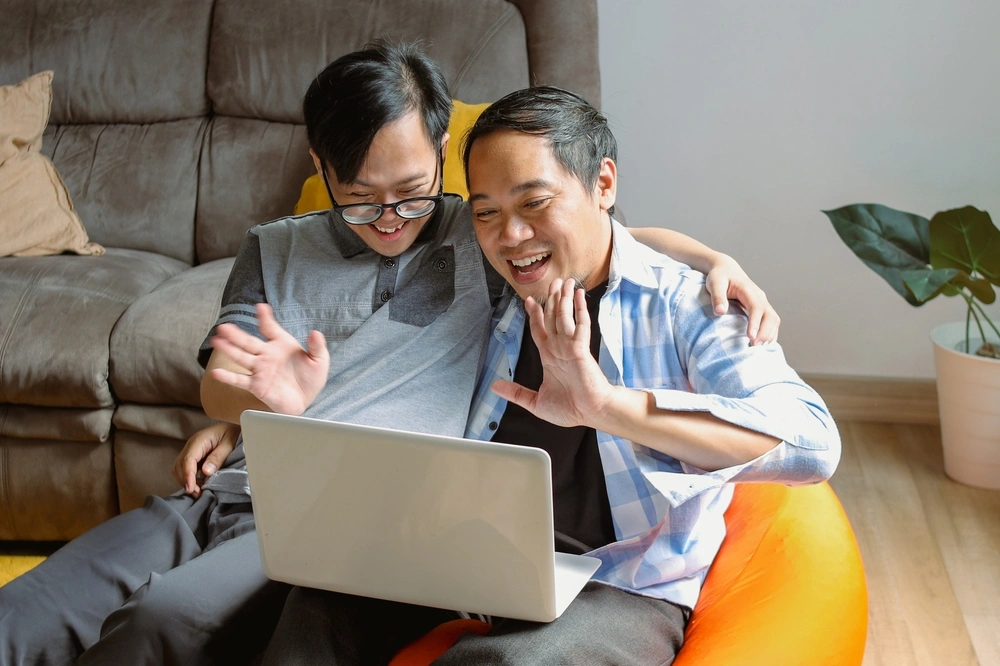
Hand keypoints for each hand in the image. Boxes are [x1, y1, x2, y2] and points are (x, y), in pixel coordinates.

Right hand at [172, 422, 240, 497]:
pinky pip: (186, 469)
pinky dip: (189, 478)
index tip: (191, 489)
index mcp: (199, 440)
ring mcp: (191, 450)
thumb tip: (205, 472)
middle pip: (179, 466)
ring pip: (179, 469)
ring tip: (199, 491)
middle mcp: (191, 445)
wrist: (235, 425)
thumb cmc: (234, 433)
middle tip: (198, 494)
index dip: (187, 476)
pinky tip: (200, 484)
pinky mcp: (194, 456)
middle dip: (185, 481)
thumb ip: (218, 457)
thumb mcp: (230, 443)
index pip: (187, 460)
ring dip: (186, 481)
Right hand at [209, 303, 329, 414]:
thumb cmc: (311, 378)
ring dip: (229, 349)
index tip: (260, 307)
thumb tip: (315, 332)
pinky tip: (216, 372)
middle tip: (224, 326)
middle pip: (248, 341)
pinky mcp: (257, 385)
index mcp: (281, 344)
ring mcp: (260, 370)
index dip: (265, 317)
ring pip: (241, 357)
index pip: (270, 328)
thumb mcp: (319, 360)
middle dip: (236, 334)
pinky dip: (228, 377)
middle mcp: (267, 355)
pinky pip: (240, 380)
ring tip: (216, 340)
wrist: (307, 400)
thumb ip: (317, 347)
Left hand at [491, 278, 614, 427]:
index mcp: (549, 358)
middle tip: (551, 282)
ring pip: (564, 316)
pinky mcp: (581, 349)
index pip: (540, 330)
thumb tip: (494, 387)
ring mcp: (570, 347)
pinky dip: (579, 309)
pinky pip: (580, 325)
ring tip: (562, 282)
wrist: (590, 414)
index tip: (529, 301)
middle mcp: (559, 348)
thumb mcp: (535, 402)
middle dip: (551, 299)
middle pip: (553, 317)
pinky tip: (578, 295)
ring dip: (563, 298)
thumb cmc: (570, 409)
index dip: (535, 315)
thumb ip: (516, 393)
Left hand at [704, 255, 779, 344]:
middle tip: (755, 346)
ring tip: (759, 348)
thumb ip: (717, 296)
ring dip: (769, 334)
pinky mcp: (762, 308)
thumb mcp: (715, 283)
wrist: (726, 269)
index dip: (755, 323)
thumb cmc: (719, 276)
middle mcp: (759, 297)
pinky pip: (771, 322)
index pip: (757, 308)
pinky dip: (769, 333)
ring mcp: (763, 302)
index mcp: (748, 290)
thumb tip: (720, 312)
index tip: (751, 337)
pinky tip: (762, 344)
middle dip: (766, 332)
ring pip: (774, 320)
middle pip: (771, 316)